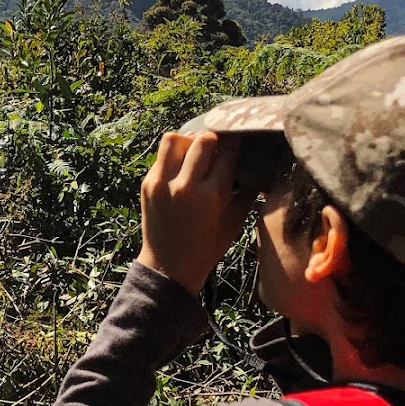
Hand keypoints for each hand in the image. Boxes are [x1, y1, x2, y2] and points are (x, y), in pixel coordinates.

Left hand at [137, 131, 253, 295]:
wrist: (169, 266)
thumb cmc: (208, 246)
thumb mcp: (235, 221)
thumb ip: (247, 192)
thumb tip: (257, 167)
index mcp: (212, 195)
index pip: (226, 152)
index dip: (234, 142)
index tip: (236, 139)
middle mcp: (185, 185)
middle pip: (202, 140)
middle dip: (213, 139)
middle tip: (217, 146)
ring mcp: (161, 183)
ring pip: (174, 139)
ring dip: (188, 141)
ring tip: (195, 152)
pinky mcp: (147, 184)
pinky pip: (161, 155)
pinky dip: (173, 155)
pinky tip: (182, 165)